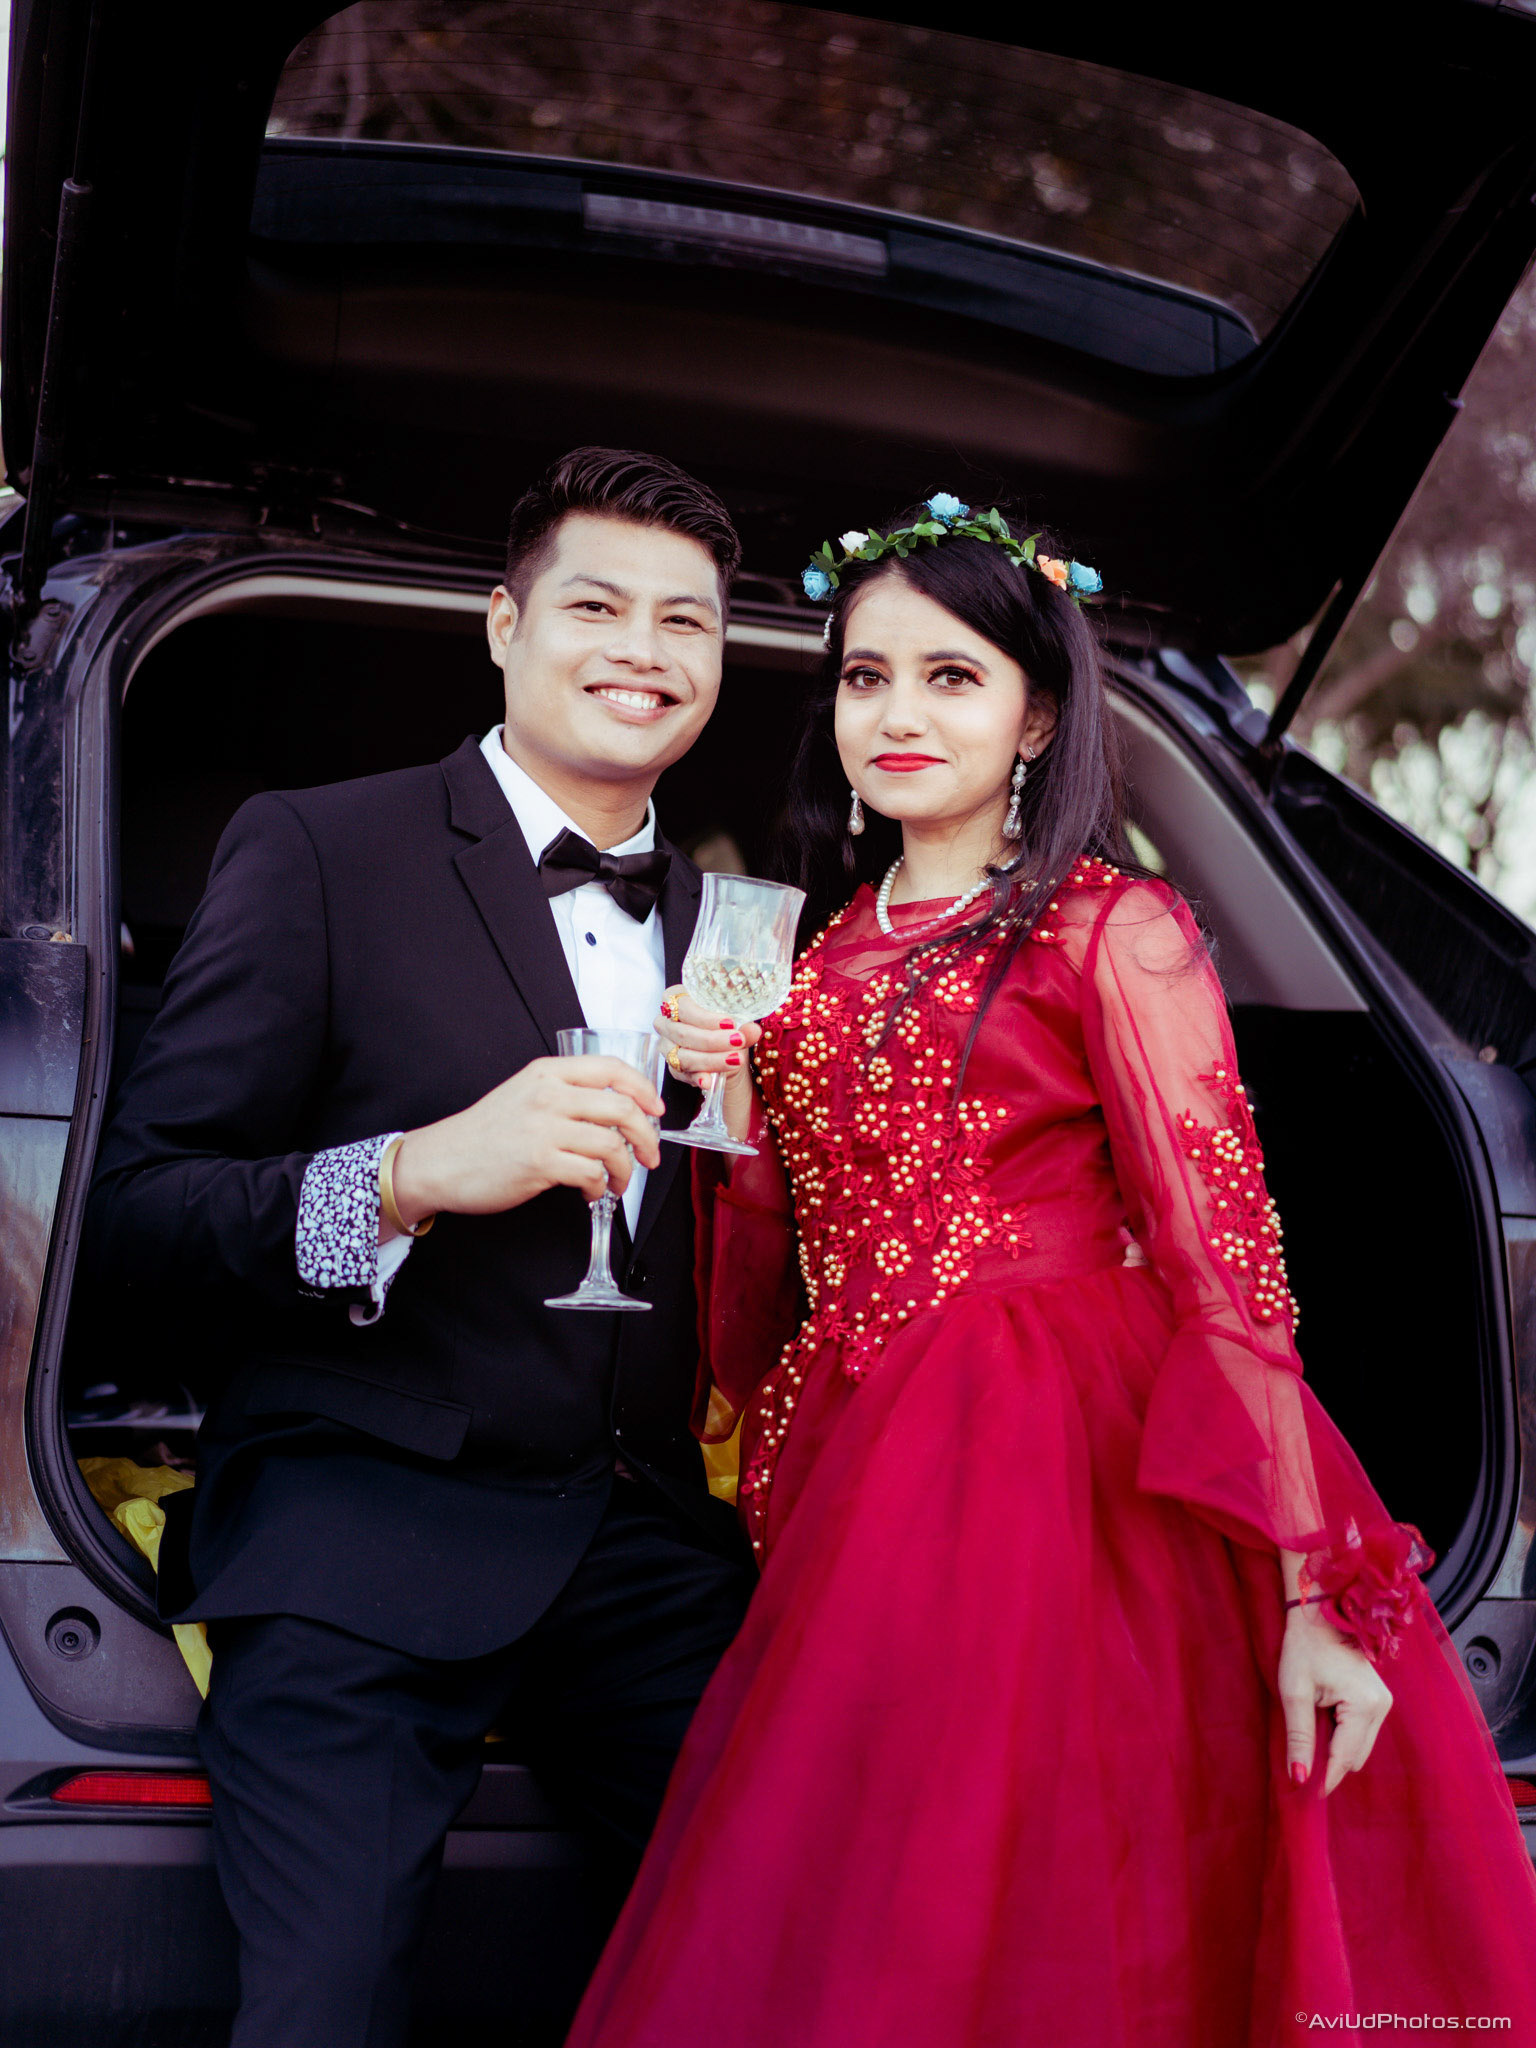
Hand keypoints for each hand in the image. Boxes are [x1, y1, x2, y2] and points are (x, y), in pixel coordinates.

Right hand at [389, 1055, 665, 1220]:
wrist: (440, 1161)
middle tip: (650, 1156)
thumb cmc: (485, 1133)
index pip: (611, 1068)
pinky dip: (598, 1187)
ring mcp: (544, 1129)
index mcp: (547, 1073)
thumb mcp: (524, 1095)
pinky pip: (591, 1173)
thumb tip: (617, 1112)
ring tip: (617, 1182)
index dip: (643, 1089)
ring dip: (624, 1170)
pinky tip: (589, 1192)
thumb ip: (565, 1094)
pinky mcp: (540, 1162)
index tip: (656, 1110)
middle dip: (647, 1136)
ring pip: (611, 1145)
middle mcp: (548, 1095)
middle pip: (622, 1108)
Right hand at [655, 986, 762, 1142]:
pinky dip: (698, 1077)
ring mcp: (666, 1046)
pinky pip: (683, 1074)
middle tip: (738, 1041)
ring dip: (710, 1060)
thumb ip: (743, 1027)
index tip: (730, 1023)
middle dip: (712, 1040)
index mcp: (676, 999)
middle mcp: (666, 1022)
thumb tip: (753, 1030)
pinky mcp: (672, 1067)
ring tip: (735, 1060)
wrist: (723, 1049)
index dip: (705, 1017)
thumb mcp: (734, 1022)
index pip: (683, 1006)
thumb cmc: (724, 1026)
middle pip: (683, 1033)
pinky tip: (709, 1081)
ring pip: (682, 1056)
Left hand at [1277, 1602, 1393, 1795]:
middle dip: (1330, 1764)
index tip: (1306, 1796)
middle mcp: (1381, 1707)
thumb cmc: (1303, 1648)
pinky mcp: (1378, 1700)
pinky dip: (1342, 1735)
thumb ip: (1299, 1737)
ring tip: (1311, 1727)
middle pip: (1355, 1757)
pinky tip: (1322, 1718)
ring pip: (1359, 1747)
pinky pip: (1361, 1732)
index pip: (1344, 1758)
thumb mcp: (1295, 1693)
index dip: (1325, 1779)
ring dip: (1336, 1748)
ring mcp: (1383, 1703)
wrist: (1320, 1614)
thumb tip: (1300, 1778)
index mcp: (1364, 1706)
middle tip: (1300, 1760)